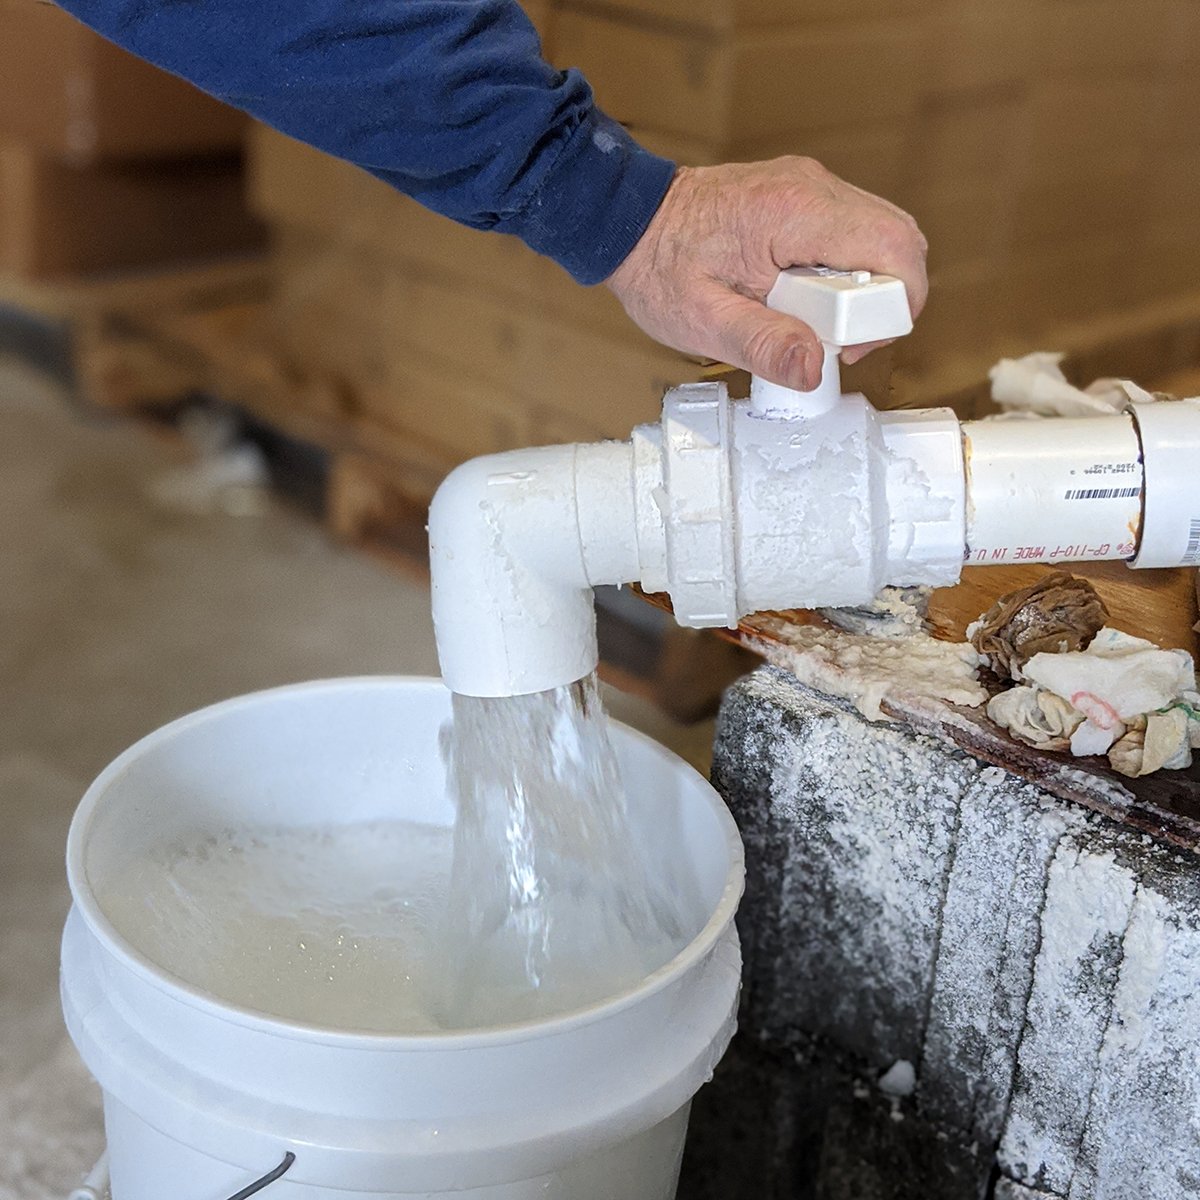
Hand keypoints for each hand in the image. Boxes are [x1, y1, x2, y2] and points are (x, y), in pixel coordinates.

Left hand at [606, 157, 927, 391]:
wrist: (628, 222)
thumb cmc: (659, 266)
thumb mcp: (704, 321)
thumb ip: (763, 345)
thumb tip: (814, 368)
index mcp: (794, 213)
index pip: (894, 248)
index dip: (893, 306)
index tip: (849, 343)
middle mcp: (812, 188)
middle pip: (900, 241)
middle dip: (883, 303)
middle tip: (833, 340)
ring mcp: (811, 187)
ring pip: (883, 237)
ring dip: (866, 290)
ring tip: (813, 322)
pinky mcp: (805, 197)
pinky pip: (855, 234)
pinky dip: (847, 275)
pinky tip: (805, 300)